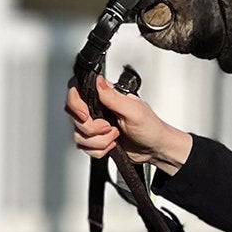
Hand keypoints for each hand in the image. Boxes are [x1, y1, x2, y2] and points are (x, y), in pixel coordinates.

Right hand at [65, 75, 192, 175]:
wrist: (155, 149)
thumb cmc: (151, 127)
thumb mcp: (134, 110)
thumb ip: (113, 97)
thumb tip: (99, 81)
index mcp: (107, 96)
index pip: (78, 92)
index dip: (76, 104)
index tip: (85, 115)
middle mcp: (99, 109)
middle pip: (76, 117)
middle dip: (92, 128)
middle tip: (109, 128)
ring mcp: (97, 126)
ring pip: (80, 135)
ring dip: (99, 141)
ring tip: (115, 136)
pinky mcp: (97, 141)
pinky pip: (85, 148)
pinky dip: (99, 150)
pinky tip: (112, 145)